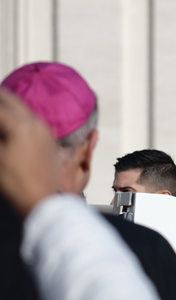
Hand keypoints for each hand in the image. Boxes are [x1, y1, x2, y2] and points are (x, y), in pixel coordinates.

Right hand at [0, 88, 57, 216]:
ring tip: (0, 104)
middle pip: (11, 100)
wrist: (43, 198)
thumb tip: (0, 128)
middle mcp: (36, 123)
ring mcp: (45, 130)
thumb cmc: (16, 181)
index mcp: (22, 125)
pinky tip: (9, 120)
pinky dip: (17, 115)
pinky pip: (31, 119)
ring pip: (22, 108)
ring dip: (8, 104)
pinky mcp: (48, 139)